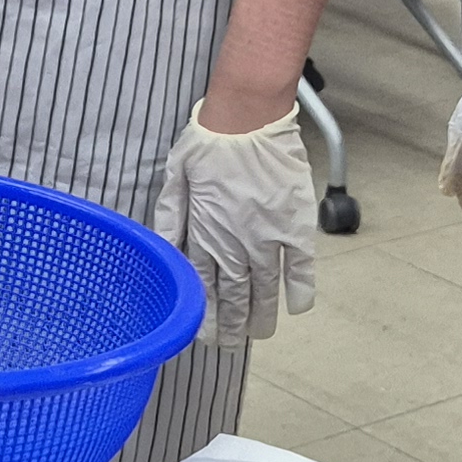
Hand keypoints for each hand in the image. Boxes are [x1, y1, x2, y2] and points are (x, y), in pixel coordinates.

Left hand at [154, 107, 318, 348]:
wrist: (248, 117)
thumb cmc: (208, 141)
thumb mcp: (175, 176)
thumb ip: (170, 217)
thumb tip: (161, 248)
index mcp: (202, 233)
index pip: (202, 285)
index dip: (204, 314)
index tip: (205, 334)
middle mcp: (234, 243)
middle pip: (234, 295)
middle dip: (232, 324)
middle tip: (232, 344)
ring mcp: (267, 238)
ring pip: (264, 289)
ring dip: (262, 316)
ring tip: (259, 334)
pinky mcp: (295, 226)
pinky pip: (300, 267)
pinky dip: (299, 291)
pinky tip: (296, 309)